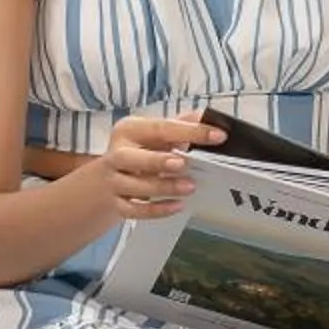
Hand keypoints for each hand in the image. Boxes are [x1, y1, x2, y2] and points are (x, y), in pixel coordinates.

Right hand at [92, 113, 224, 222]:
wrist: (110, 175)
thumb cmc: (140, 150)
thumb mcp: (157, 133)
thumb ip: (183, 124)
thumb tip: (212, 118)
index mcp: (129, 130)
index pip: (160, 128)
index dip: (190, 131)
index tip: (218, 136)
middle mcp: (116, 154)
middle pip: (131, 157)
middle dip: (158, 161)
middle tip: (184, 164)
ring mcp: (113, 180)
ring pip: (133, 186)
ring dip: (163, 187)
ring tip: (189, 187)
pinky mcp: (116, 203)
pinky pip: (133, 209)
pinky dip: (156, 209)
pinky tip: (176, 205)